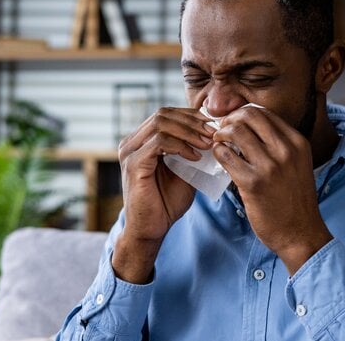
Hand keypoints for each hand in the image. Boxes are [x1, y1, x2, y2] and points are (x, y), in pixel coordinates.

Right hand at [113, 107, 214, 282]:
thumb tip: (214, 134)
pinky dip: (181, 146)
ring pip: (161, 124)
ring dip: (189, 132)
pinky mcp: (133, 165)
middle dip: (192, 121)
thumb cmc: (166, 202)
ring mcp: (129, 152)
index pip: (166, 114)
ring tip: (208, 143)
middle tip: (214, 132)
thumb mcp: (184, 171)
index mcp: (140, 141)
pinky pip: (159, 143)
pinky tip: (196, 157)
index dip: (191, 115)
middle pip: (163, 114)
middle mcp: (130, 142)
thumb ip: (192, 151)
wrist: (151, 230)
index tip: (213, 124)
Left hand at [212, 107, 331, 274]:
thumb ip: (279, 145)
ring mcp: (270, 166)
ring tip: (217, 142)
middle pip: (249, 116)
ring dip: (220, 134)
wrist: (301, 233)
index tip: (233, 122)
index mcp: (297, 143)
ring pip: (236, 132)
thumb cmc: (294, 200)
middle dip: (230, 118)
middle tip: (221, 129)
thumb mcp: (297, 164)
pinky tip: (218, 157)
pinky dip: (217, 152)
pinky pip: (226, 156)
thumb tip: (249, 127)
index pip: (264, 113)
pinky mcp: (253, 183)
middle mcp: (286, 150)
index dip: (242, 113)